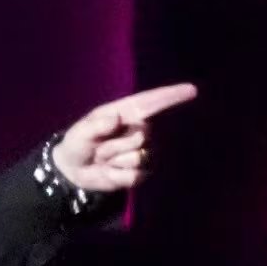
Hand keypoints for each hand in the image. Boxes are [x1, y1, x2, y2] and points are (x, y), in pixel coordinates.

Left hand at [52, 83, 198, 192]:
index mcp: (126, 112)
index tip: (191, 90)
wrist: (75, 170)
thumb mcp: (80, 132)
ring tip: (104, 159)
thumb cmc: (78, 143)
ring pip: (140, 156)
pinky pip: (136, 174)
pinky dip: (118, 175)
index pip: (152, 102)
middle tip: (99, 148)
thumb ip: (96, 126)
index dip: (172, 96)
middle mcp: (139, 130)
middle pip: (144, 133)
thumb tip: (116, 118)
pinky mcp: (142, 172)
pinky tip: (110, 172)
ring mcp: (143, 151)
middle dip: (117, 144)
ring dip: (116, 160)